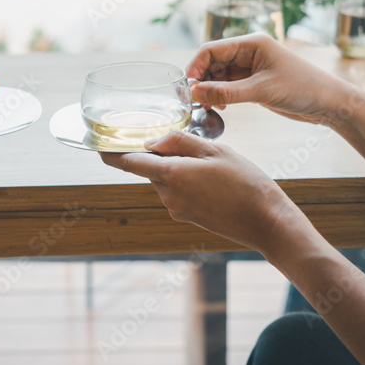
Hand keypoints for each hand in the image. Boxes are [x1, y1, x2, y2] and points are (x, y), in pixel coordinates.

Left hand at [100, 131, 310, 254]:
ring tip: (212, 165)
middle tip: (190, 145)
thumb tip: (150, 142)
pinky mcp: (186, 217)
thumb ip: (179, 143)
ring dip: (178, 168)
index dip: (111, 153)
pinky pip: (177, 192)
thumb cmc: (246, 182)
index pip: (128, 163)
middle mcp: (168, 196)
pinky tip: (214, 181)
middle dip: (161, 154)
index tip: (98, 145)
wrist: (266, 222)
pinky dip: (187, 181)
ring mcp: (176, 209)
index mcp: (172, 175)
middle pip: (150, 168)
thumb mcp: (215, 150)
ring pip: (165, 180)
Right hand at [187, 33, 362, 125]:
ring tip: (206, 107)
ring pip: (218, 77)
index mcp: (251, 44)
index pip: (211, 50)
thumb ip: (227, 92)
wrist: (329, 103)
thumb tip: (196, 93)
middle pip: (212, 63)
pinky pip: (228, 87)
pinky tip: (220, 108)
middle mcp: (249, 52)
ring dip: (209, 91)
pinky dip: (220, 97)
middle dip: (201, 81)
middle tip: (193, 102)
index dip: (195, 67)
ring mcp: (251, 68)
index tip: (186, 87)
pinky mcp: (254, 83)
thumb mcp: (262, 91)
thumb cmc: (302, 88)